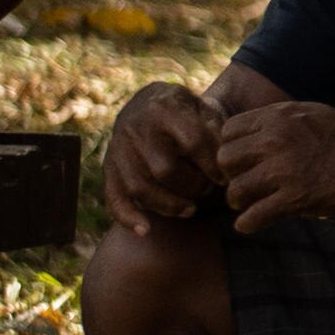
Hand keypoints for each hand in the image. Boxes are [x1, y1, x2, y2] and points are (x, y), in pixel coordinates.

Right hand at [102, 83, 226, 228]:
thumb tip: (225, 160)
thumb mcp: (203, 107)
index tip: (226, 179)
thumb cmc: (187, 112)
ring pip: (140, 188)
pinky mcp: (109, 167)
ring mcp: (118, 149)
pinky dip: (127, 217)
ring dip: (168, 205)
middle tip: (208, 190)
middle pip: (164, 169)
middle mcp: (136, 128)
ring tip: (190, 210)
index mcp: (165, 108)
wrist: (148, 103)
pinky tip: (145, 230)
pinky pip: (113, 197)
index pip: (193, 142)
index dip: (212, 165)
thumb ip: (215, 128)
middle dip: (192, 186)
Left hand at [210, 99, 334, 232]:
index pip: (228, 132)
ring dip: (239, 201)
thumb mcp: (309, 115)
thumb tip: (252, 137)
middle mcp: (275, 140)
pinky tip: (254, 223)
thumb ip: (278, 124)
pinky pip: (253, 216)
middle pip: (225, 160)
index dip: (233, 148)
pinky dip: (248, 223)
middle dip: (231, 175)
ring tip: (251, 205)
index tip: (243, 161)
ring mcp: (284, 170)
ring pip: (235, 191)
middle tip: (245, 184)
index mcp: (278, 117)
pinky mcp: (295, 198)